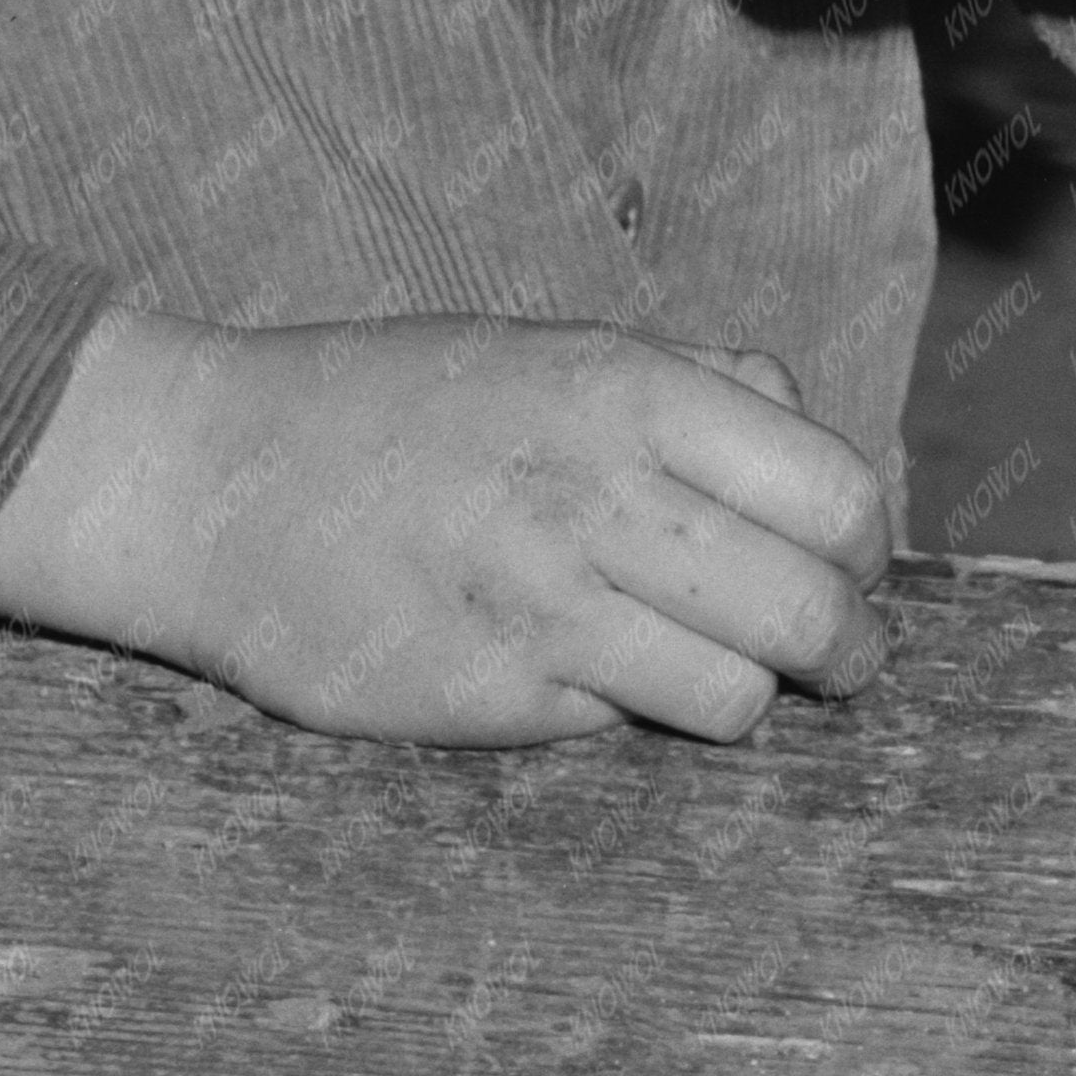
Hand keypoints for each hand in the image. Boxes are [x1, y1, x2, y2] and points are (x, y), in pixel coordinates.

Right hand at [0, 304, 893, 743]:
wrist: (211, 480)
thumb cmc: (393, 407)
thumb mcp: (553, 347)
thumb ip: (694, 383)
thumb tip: (809, 433)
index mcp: (631, 391)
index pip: (836, 494)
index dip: (865, 547)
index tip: (852, 563)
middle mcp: (603, 497)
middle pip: (812, 612)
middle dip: (848, 648)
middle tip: (839, 655)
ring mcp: (547, 608)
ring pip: (738, 696)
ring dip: (746, 693)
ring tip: (721, 672)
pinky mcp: (491, 703)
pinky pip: (626, 729)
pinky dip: (636, 713)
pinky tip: (596, 676)